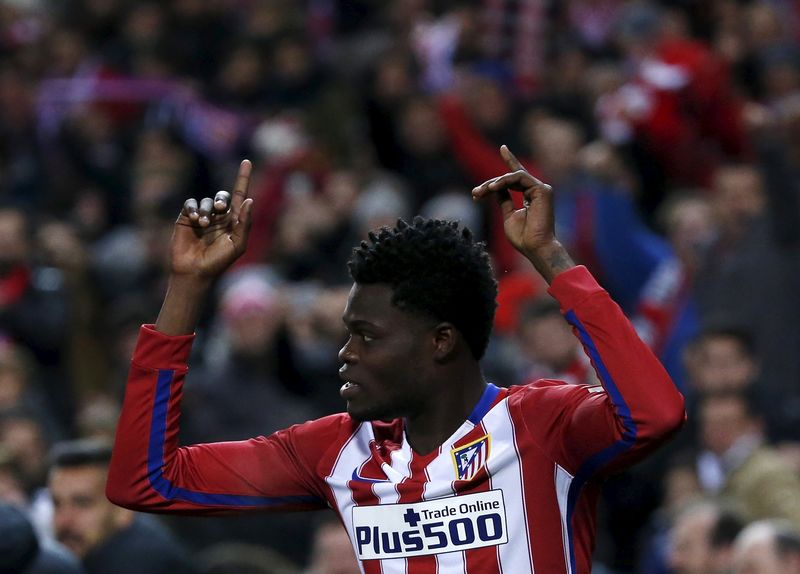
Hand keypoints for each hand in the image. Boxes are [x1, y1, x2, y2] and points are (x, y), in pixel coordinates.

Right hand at [170, 159, 253, 279]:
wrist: (195, 272)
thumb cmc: (219, 261)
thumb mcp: (237, 244)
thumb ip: (244, 223)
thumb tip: (248, 201)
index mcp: (234, 221)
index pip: (239, 195)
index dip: (243, 178)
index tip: (247, 161)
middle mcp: (219, 217)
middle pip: (223, 196)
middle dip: (222, 200)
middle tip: (221, 209)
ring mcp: (202, 216)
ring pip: (206, 201)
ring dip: (207, 210)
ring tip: (203, 223)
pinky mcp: (186, 218)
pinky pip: (191, 204)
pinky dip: (193, 208)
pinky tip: (194, 219)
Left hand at [471, 146, 573, 282]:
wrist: (535, 247)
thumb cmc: (523, 237)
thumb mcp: (508, 215)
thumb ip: (504, 199)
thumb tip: (496, 187)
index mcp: (531, 195)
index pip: (518, 175)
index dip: (510, 160)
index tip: (503, 147)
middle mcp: (537, 190)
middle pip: (510, 177)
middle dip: (490, 183)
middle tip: (475, 193)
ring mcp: (541, 189)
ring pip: (513, 176)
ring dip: (494, 182)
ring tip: (482, 192)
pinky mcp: (542, 189)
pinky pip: (519, 178)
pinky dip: (504, 181)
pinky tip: (492, 188)